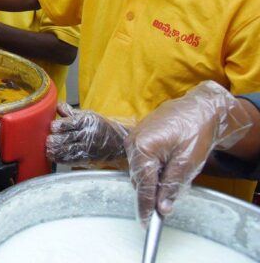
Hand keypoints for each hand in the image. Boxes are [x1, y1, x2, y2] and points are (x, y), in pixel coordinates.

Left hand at [46, 102, 128, 164]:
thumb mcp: (88, 115)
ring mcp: (88, 147)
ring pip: (69, 150)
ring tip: (48, 149)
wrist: (118, 142)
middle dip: (55, 140)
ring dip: (56, 151)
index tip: (52, 127)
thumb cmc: (101, 126)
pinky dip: (62, 159)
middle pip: (68, 138)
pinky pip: (73, 160)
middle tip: (48, 140)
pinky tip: (54, 157)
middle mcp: (88, 134)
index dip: (59, 126)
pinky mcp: (88, 158)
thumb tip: (56, 105)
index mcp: (87, 121)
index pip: (70, 123)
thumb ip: (70, 112)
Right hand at [125, 81, 253, 224]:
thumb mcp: (188, 162)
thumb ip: (172, 185)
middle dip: (151, 191)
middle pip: (139, 178)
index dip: (145, 205)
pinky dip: (151, 167)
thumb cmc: (195, 131)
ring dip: (152, 178)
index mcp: (143, 148)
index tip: (146, 222)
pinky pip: (140, 159)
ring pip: (139, 169)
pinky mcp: (138, 136)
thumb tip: (163, 206)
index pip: (143, 185)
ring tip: (172, 175)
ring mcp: (133, 137)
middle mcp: (133, 142)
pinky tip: (166, 165)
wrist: (198, 108)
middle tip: (165, 204)